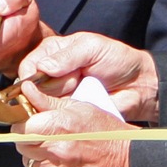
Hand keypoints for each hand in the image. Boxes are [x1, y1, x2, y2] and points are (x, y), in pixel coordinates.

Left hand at [10, 93, 133, 166]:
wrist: (128, 163)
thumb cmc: (109, 135)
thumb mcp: (81, 108)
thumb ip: (49, 101)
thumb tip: (28, 90)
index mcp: (58, 127)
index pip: (20, 128)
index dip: (24, 124)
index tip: (31, 123)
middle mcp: (55, 151)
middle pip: (21, 146)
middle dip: (30, 139)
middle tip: (46, 136)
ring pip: (29, 163)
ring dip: (38, 156)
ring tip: (58, 150)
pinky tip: (62, 164)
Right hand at [18, 32, 159, 124]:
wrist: (138, 85)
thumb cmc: (117, 60)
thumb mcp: (93, 48)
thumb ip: (68, 56)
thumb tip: (43, 67)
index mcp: (53, 52)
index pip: (28, 66)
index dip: (33, 75)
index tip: (48, 77)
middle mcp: (51, 75)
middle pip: (32, 89)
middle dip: (53, 88)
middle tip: (76, 80)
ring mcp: (59, 96)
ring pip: (43, 106)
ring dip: (60, 103)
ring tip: (82, 91)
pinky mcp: (68, 113)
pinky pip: (58, 118)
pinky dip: (66, 115)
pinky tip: (82, 106)